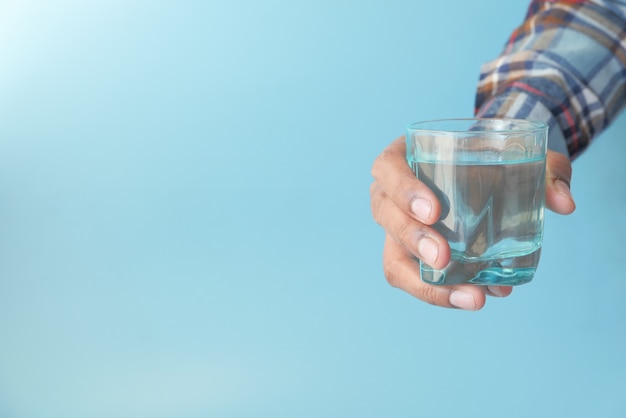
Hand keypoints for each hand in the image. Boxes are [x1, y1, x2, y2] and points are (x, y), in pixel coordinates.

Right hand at [370, 136, 575, 309]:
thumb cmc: (487, 159)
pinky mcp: (410, 257)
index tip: (434, 211)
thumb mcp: (519, 154)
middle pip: (385, 216)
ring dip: (425, 282)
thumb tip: (564, 204)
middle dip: (413, 240)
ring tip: (471, 296)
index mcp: (404, 157)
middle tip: (445, 258)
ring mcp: (397, 229)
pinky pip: (413, 280)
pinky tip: (475, 297)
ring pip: (393, 259)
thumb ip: (545, 170)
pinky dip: (441, 294)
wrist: (484, 175)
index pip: (388, 169)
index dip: (404, 190)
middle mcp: (390, 195)